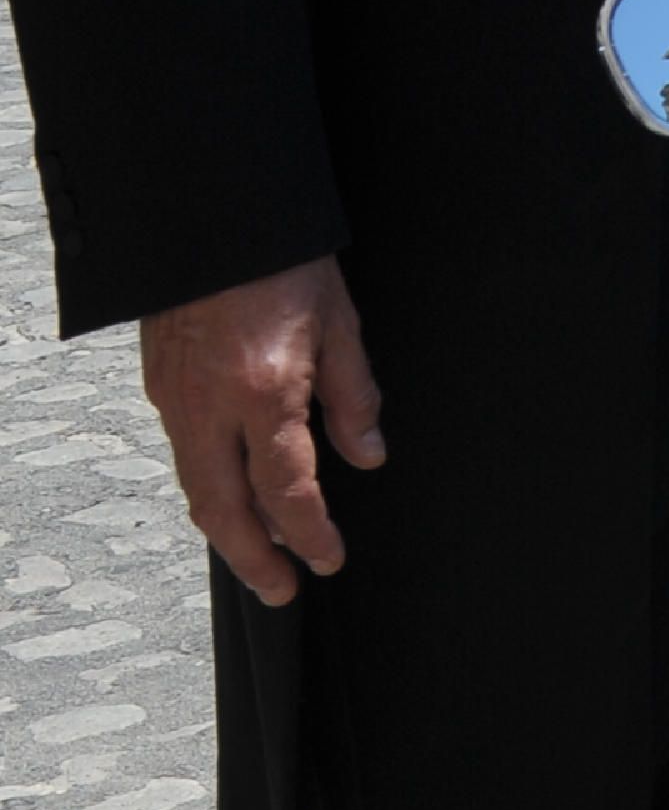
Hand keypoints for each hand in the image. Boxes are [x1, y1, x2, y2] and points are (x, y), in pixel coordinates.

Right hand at [141, 258, 386, 608]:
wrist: (212, 219)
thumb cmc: (284, 264)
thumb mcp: (341, 324)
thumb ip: (354, 397)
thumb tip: (368, 457)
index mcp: (265, 393)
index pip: (287, 490)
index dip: (309, 534)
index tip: (329, 559)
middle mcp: (210, 406)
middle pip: (225, 509)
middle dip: (255, 558)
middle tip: (284, 590)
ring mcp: (176, 399)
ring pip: (196, 486)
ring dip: (228, 530)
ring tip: (262, 557)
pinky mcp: (159, 386)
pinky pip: (184, 454)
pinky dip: (208, 488)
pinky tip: (232, 498)